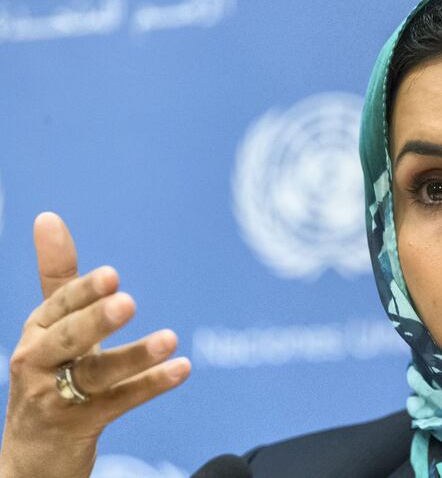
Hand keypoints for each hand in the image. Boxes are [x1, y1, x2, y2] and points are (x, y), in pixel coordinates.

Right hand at [0, 212, 191, 477]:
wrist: (32, 451)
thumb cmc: (49, 373)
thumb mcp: (52, 325)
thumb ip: (59, 276)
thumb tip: (47, 216)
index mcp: (36, 332)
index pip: (58, 307)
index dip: (84, 293)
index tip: (112, 275)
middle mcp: (38, 363)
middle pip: (68, 340)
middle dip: (95, 321)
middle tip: (128, 302)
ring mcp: (57, 398)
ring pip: (96, 375)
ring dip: (133, 357)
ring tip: (170, 339)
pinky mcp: (79, 425)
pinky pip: (120, 402)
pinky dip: (151, 385)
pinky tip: (182, 368)